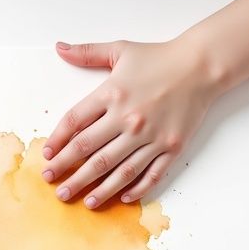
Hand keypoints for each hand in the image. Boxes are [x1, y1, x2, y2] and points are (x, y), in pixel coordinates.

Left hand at [42, 37, 221, 207]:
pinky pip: (151, 174)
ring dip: (98, 189)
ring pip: (118, 170)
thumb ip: (87, 52)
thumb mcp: (120, 49)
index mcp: (111, 94)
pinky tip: (122, 198)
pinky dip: (136, 189)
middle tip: (53, 184)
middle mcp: (128, 118)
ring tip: (83, 202)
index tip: (47, 156)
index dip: (57, 141)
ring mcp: (151, 136)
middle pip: (90, 152)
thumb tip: (59, 48)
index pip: (74, 122)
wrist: (201, 66)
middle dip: (68, 172)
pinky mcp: (171, 147)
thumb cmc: (159, 58)